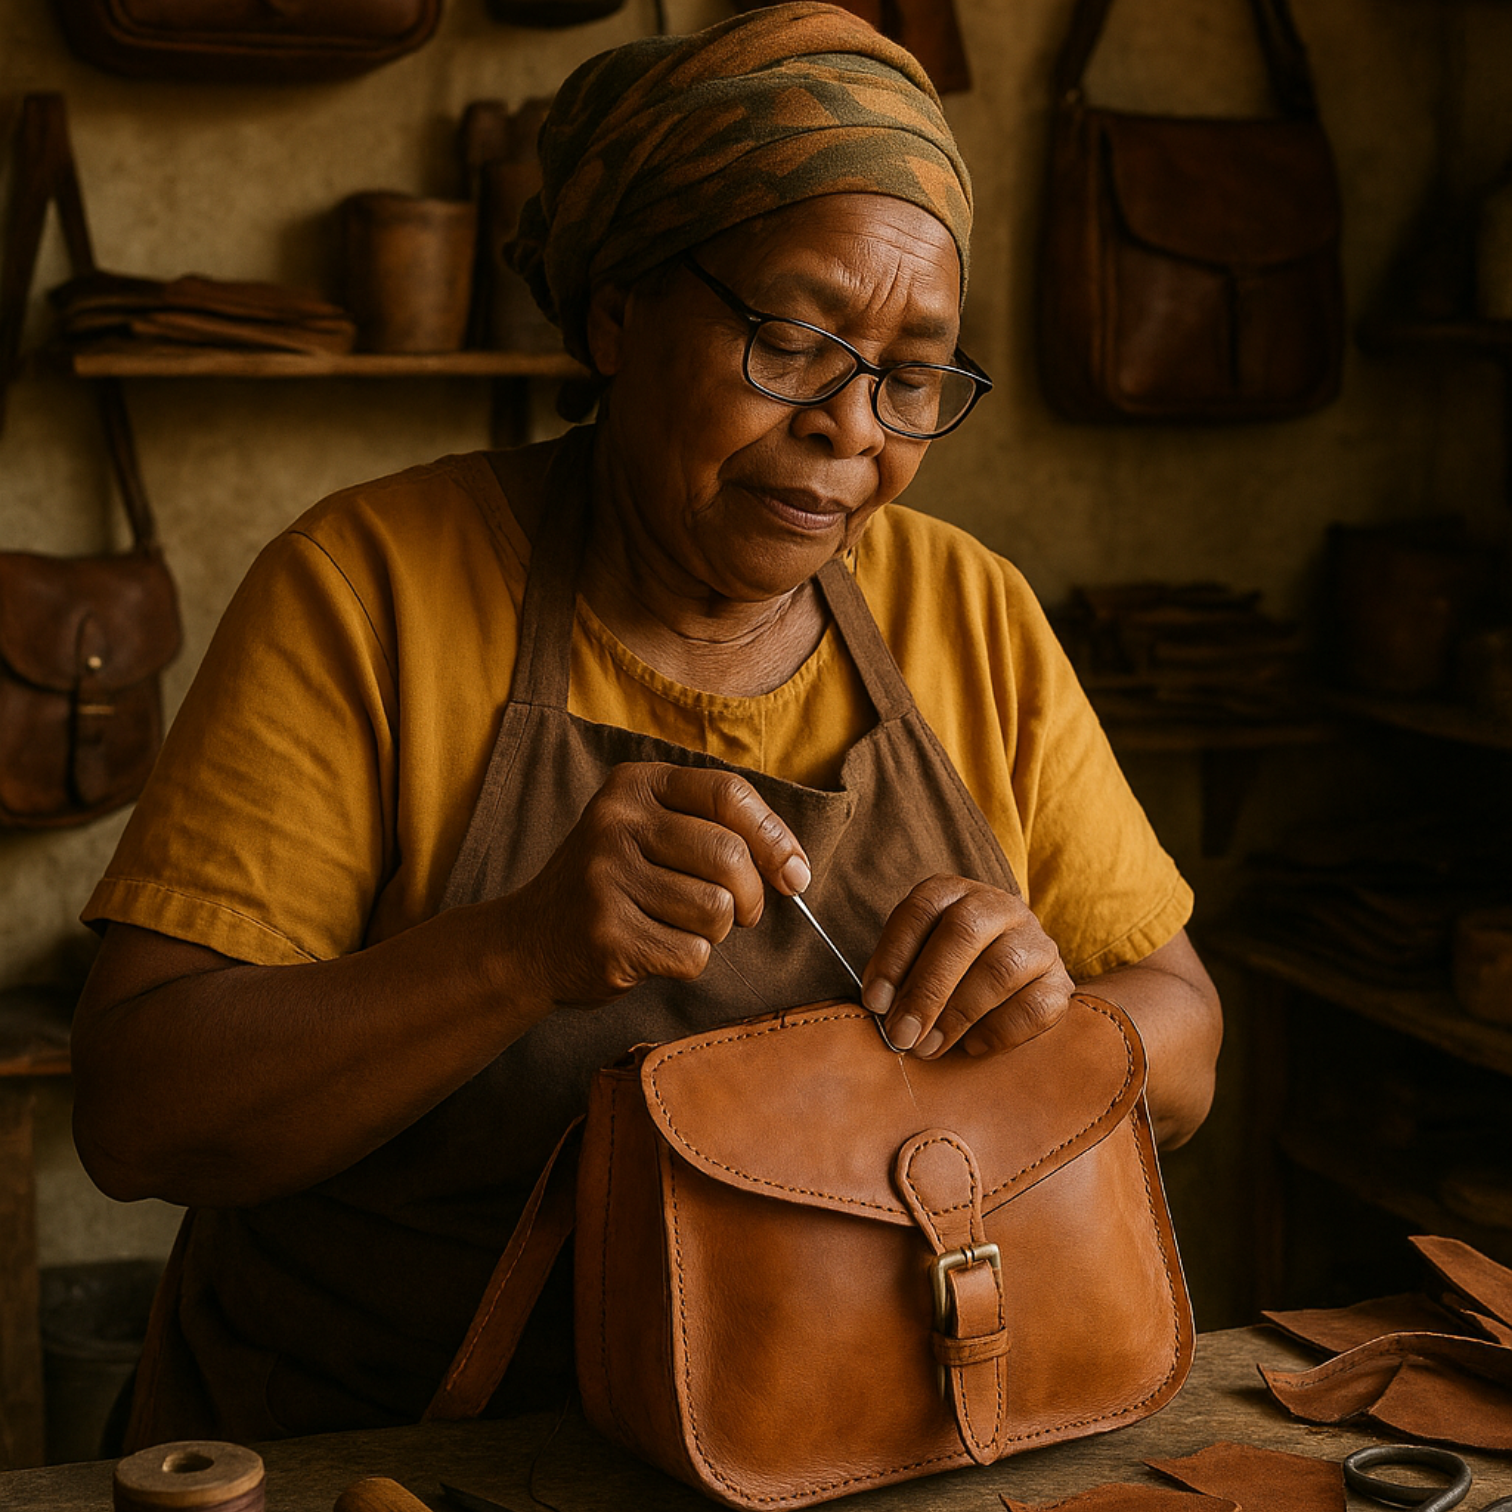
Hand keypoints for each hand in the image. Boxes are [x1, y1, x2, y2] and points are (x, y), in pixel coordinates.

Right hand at [503, 763, 809, 1006]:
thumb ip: (722, 832)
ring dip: (712, 932)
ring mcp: (606, 878)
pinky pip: (692, 955)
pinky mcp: (607, 935)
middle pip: (730, 859)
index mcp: (636, 784)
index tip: (794, 873)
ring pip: (716, 912)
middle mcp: (616, 822)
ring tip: (674, 924)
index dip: (775, 837)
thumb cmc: (616, 883)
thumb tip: (796, 871)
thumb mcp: (654, 831)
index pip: (730, 794)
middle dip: (750, 897)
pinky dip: (686, 961)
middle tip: (736, 913)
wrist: (530, 941)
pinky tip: (650, 949)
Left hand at [860, 876, 1073, 1057]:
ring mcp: (1036, 941)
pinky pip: (1035, 1007)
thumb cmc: (950, 970)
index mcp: (955, 892)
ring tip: (930, 1047)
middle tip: (903, 1034)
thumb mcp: (919, 956)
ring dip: (959, 1015)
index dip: (894, 956)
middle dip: (928, 990)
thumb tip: (883, 1010)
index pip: (922, 910)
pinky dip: (999, 1032)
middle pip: (965, 933)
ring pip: (1002, 969)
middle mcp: (999, 906)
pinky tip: (973, 1046)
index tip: (876, 1002)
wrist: (1014, 978)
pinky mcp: (1060, 981)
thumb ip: (901, 975)